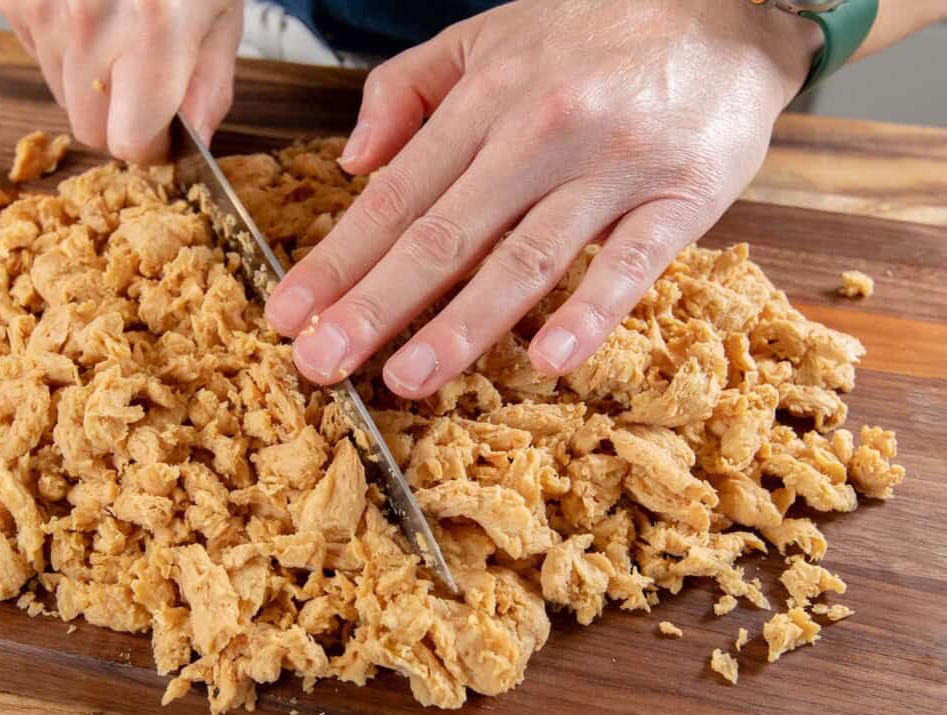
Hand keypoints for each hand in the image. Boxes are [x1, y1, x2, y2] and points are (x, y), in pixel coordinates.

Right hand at [0, 0, 241, 161]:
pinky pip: (36, 49)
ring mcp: (41, 3)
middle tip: (146, 73)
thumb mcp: (223, 12)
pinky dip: (62, 40)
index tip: (164, 131)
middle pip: (87, 126)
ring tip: (120, 22)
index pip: (127, 140)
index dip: (151, 143)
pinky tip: (91, 2)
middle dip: (120, 115)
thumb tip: (195, 139)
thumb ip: (209, 84)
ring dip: (90, 77)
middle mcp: (87, 19)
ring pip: (59, 90)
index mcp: (153, 28)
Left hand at [264, 0, 821, 396]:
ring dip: (462, 325)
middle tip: (321, 364)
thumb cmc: (595, 31)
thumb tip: (353, 160)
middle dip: (374, 306)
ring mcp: (610, 168)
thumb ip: (408, 89)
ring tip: (408, 379)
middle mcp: (538, 133)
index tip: (289, 313)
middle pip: (444, 236)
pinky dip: (591, 312)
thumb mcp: (488, 36)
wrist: (724, 7)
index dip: (338, 258)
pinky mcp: (679, 197)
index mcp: (486, 100)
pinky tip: (548, 360)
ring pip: (524, 258)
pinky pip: (631, 263)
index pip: (396, 195)